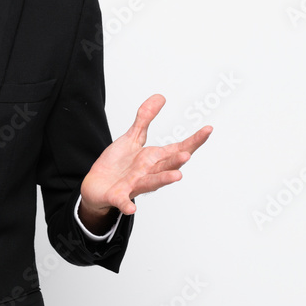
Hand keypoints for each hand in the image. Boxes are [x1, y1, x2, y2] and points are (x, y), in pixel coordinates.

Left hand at [80, 94, 211, 218]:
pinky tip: (131, 208)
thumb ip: (145, 119)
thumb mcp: (131, 137)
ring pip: (151, 183)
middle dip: (177, 161)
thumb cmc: (117, 164)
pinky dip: (127, 204)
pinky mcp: (117, 195)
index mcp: (153, 159)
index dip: (193, 140)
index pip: (177, 149)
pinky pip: (123, 201)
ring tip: (176, 176)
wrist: (96, 186)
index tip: (208, 129)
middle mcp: (148, 173)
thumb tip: (161, 97)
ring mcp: (134, 185)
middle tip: (187, 155)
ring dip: (163, 180)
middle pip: (167, 166)